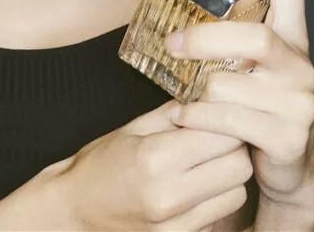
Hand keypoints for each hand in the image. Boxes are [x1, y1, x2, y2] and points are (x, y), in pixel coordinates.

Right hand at [61, 98, 252, 230]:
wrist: (75, 210)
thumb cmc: (99, 164)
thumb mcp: (132, 128)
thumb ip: (174, 112)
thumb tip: (209, 94)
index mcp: (154, 158)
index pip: (220, 135)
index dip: (225, 119)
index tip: (218, 112)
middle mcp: (169, 196)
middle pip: (238, 166)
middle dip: (234, 145)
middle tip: (217, 134)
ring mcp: (176, 226)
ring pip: (237, 193)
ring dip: (230, 174)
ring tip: (208, 161)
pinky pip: (220, 215)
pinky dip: (217, 197)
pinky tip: (198, 185)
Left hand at [164, 0, 313, 204]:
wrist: (286, 168)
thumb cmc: (253, 102)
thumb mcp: (243, 64)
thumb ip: (223, 37)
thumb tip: (173, 7)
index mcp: (290, 35)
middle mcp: (300, 63)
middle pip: (255, 38)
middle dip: (206, 40)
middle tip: (172, 44)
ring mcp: (300, 102)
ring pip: (235, 83)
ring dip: (197, 88)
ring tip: (175, 92)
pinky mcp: (289, 138)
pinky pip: (231, 120)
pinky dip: (198, 117)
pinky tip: (179, 115)